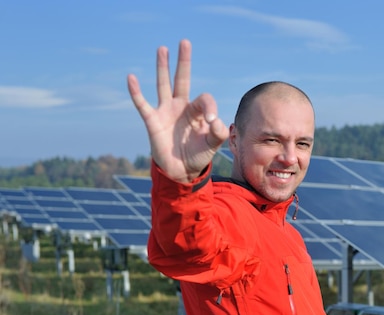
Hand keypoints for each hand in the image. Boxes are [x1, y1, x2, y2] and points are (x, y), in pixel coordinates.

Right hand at [127, 39, 228, 182]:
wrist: (181, 171)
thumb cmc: (198, 156)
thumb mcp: (213, 144)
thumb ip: (218, 132)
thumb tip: (215, 120)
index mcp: (197, 111)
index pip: (204, 99)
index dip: (210, 107)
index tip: (211, 120)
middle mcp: (181, 107)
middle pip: (182, 79)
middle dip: (183, 62)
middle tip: (185, 42)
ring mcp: (165, 112)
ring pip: (163, 85)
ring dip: (163, 67)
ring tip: (163, 49)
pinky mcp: (152, 121)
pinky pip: (142, 104)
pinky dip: (136, 92)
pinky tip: (131, 77)